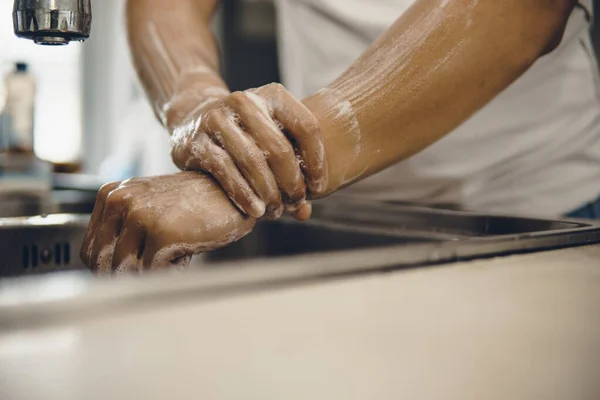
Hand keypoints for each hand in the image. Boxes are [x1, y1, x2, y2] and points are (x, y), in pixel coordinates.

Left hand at [80, 172, 255, 274]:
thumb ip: (123, 235)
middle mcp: (118, 201)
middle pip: (102, 264)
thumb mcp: (149, 210)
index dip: (110, 270)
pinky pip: (152, 273)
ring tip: (175, 255)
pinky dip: (171, 272)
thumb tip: (106, 276)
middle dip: (129, 276)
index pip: (90, 251)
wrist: (234, 192)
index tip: (133, 273)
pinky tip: (186, 253)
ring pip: (126, 272)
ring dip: (152, 274)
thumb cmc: (194, 206)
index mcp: (110, 195)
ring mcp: (138, 215)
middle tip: (158, 268)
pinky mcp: (160, 232)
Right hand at [168, 83, 327, 220]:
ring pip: (252, 160)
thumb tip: (304, 212)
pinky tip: (255, 211)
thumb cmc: (246, 136)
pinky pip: (225, 169)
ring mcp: (217, 119)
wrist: (192, 119)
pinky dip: (243, 194)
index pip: (306, 127)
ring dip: (268, 192)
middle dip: (291, 183)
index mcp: (272, 95)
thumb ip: (292, 173)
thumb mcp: (271, 141)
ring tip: (276, 212)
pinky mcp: (197, 140)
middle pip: (279, 148)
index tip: (319, 189)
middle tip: (295, 203)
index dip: (317, 162)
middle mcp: (245, 101)